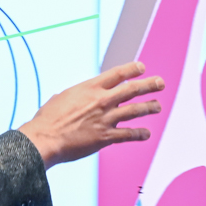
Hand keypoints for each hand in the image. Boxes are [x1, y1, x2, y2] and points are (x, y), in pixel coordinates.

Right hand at [18, 61, 164, 167]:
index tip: (142, 67)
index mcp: (90, 88)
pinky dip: (139, 134)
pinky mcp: (106, 137)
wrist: (46, 138)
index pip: (117, 74)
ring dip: (149, 107)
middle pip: (132, 90)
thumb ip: (73, 96)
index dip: (132, 69)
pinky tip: (146, 133)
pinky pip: (128, 134)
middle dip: (149, 85)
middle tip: (160, 83)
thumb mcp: (61, 98)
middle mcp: (102, 101)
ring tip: (157, 106)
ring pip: (135, 110)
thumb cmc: (48, 119)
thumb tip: (69, 97)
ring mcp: (106, 119)